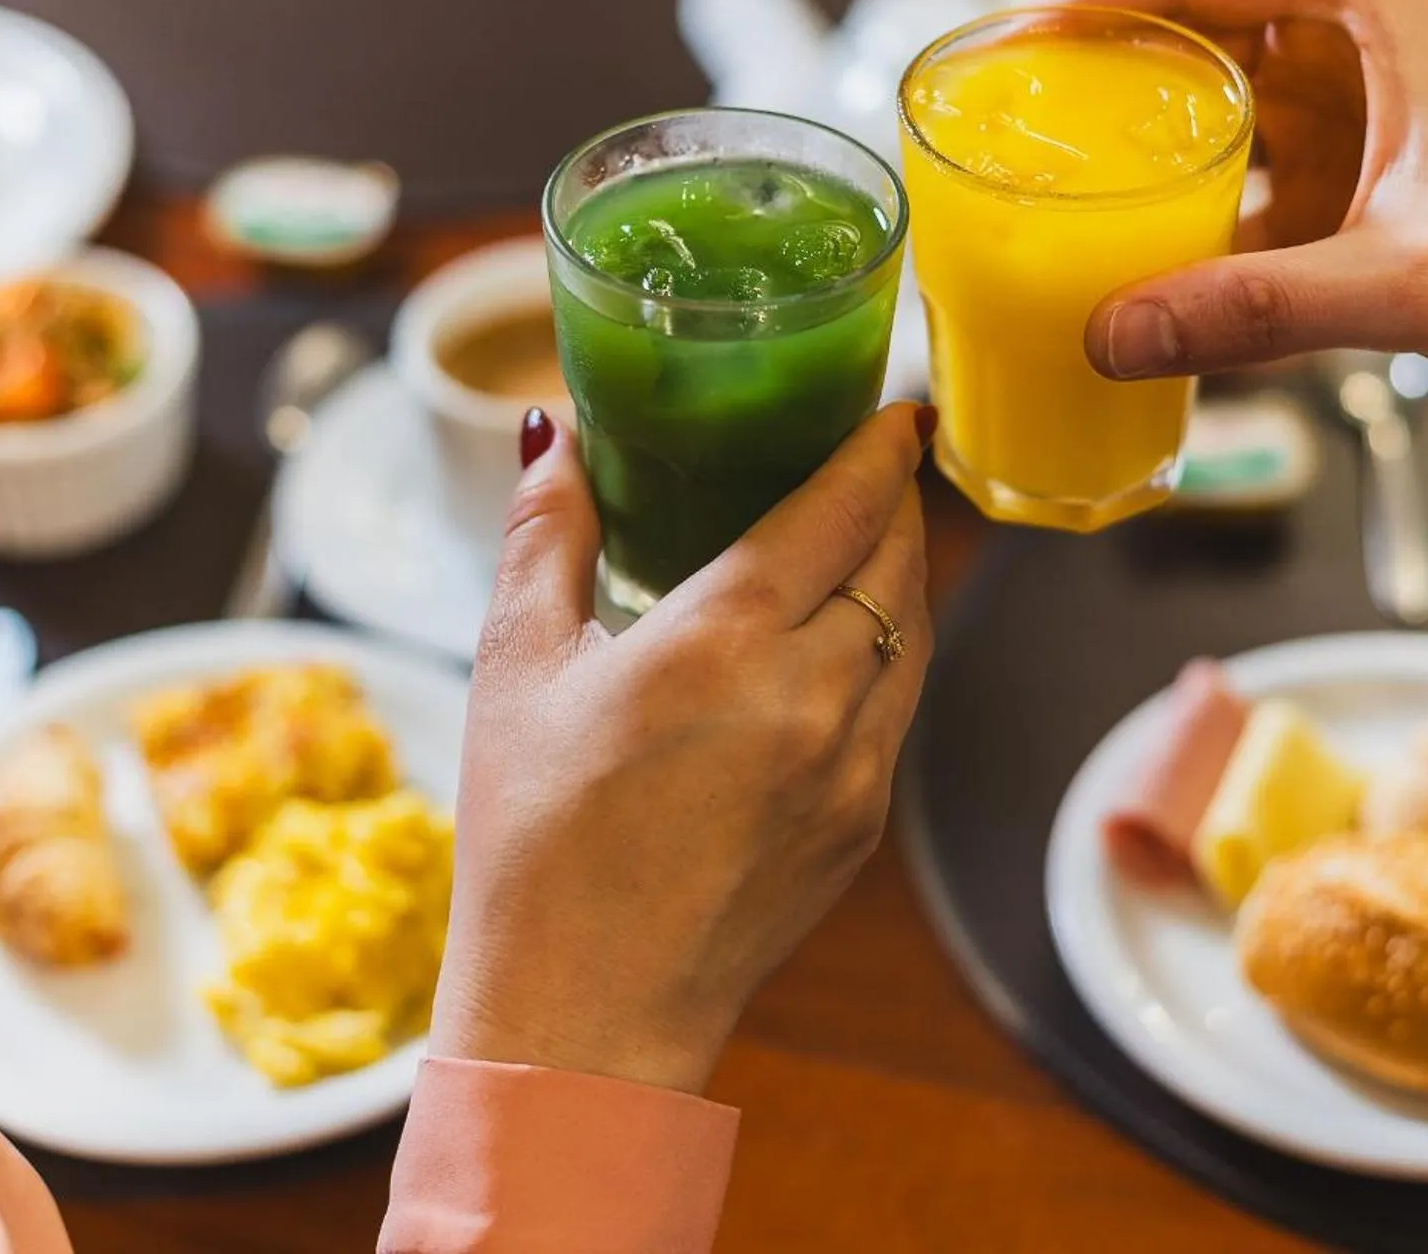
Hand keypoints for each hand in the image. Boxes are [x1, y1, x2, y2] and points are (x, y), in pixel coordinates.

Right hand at [427, 404, 933, 1094]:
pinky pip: (898, 708)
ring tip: (864, 540)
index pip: (842, 508)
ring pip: (912, 635)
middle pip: (896, 560)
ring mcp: (852, 769)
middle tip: (874, 460)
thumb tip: (551, 437)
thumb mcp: (514, 670)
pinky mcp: (863, 827)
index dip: (878, 447)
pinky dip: (886, 654)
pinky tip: (840, 647)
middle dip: (893, 501)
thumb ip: (543, 535)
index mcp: (726, 643)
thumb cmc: (530, 846)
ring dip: (897, 575)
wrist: (585, 1018)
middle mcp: (812, 696)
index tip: (894, 409)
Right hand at [1057, 0, 1427, 547]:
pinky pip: (1233, 187)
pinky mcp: (1349, 182)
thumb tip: (1112, 332)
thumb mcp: (1409, 284)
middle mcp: (1352, 36)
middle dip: (1093, 83)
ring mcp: (1347, 109)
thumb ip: (1253, 308)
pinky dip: (1182, 223)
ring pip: (1201, 112)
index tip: (1005, 59)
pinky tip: (1127, 272)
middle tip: (1006, 140)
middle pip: (1180, 29)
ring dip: (1135, 158)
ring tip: (1046, 205)